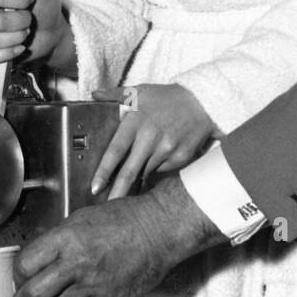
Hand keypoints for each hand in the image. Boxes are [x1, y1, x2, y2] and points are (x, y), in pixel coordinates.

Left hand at [13, 175, 224, 296]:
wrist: (160, 231)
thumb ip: (57, 239)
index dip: (17, 273)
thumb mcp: (82, 218)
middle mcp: (77, 264)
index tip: (20, 275)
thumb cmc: (125, 219)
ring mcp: (92, 286)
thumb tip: (37, 258)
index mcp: (67, 238)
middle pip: (31, 294)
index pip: (24, 265)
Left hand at [90, 83, 215, 197]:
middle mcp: (151, 137)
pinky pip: (163, 169)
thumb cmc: (167, 97)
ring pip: (146, 171)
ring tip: (138, 170)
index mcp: (136, 121)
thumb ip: (115, 95)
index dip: (104, 171)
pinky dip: (157, 167)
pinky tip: (161, 154)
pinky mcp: (181, 157)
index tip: (95, 187)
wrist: (202, 101)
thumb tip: (95, 95)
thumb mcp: (140, 91)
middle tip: (108, 205)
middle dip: (118, 191)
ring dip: (139, 175)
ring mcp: (168, 149)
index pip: (116, 150)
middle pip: (130, 171)